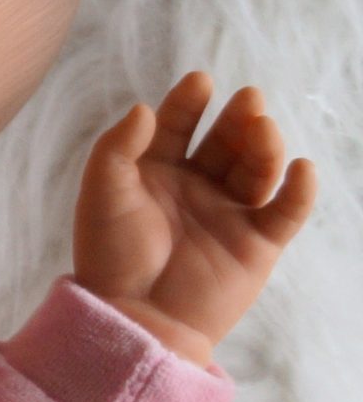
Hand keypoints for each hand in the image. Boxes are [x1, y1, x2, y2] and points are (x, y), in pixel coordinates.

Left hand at [72, 73, 317, 366]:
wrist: (135, 319)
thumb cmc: (110, 258)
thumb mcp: (101, 197)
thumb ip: (116, 150)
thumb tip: (144, 107)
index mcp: (154, 174)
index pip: (175, 127)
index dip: (188, 103)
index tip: (199, 82)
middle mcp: (194, 189)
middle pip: (225, 142)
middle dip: (238, 119)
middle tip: (248, 101)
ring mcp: (227, 214)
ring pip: (257, 169)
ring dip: (265, 146)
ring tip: (262, 129)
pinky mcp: (257, 244)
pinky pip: (287, 211)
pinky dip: (299, 189)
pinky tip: (300, 168)